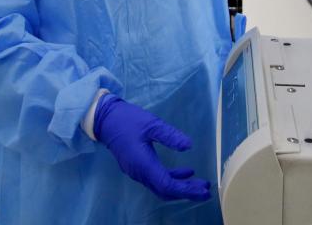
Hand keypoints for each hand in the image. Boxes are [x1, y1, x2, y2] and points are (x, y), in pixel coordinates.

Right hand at [94, 94, 211, 201]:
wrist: (105, 120)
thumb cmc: (128, 120)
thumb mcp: (151, 123)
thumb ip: (170, 135)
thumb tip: (188, 145)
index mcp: (143, 164)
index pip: (166, 184)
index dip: (186, 189)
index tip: (203, 189)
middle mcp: (140, 173)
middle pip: (165, 191)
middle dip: (186, 192)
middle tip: (206, 191)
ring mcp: (137, 171)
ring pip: (161, 187)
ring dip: (180, 187)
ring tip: (199, 183)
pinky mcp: (138, 167)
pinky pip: (156, 179)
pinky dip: (172, 178)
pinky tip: (186, 172)